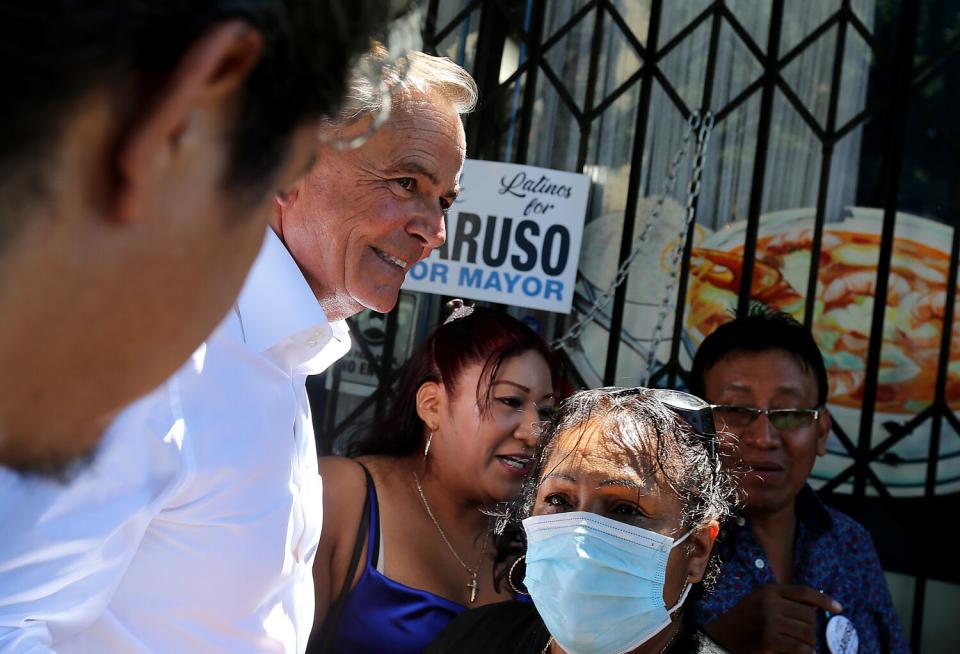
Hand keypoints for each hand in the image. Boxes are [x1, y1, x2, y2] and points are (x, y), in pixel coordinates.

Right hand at [704, 584, 841, 653]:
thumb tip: (814, 607)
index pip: (804, 592)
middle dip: (811, 629)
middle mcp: (770, 602)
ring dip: (810, 643)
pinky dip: (806, 653)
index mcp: (769, 590)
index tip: (839, 608)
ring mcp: (769, 621)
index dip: (824, 599)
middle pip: (809, 615)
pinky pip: (799, 648)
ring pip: (807, 632)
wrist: (721, 637)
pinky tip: (804, 653)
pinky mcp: (768, 639)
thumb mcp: (760, 601)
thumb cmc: (744, 621)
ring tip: (803, 647)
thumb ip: (782, 601)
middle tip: (805, 638)